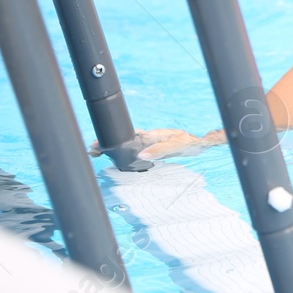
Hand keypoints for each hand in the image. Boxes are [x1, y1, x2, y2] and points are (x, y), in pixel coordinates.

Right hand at [102, 127, 225, 160]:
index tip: (97, 145)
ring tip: (97, 152)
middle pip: (123, 139)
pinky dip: (123, 151)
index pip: (126, 137)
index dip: (111, 141)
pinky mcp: (152, 147)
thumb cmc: (190, 143)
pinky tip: (117, 156)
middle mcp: (148, 137)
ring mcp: (150, 142)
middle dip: (107, 143)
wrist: (201, 143)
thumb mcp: (177, 146)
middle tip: (91, 150)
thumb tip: (142, 155)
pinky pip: (134, 148)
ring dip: (113, 147)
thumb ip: (160, 150)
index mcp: (151, 135)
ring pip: (127, 144)